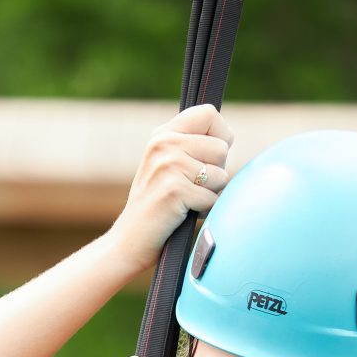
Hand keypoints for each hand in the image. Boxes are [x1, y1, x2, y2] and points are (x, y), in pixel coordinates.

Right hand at [108, 104, 233, 275]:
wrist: (129, 242)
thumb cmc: (156, 207)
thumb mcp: (167, 166)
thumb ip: (190, 146)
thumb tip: (227, 138)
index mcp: (163, 134)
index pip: (208, 114)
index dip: (221, 135)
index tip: (212, 156)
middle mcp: (164, 144)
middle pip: (221, 147)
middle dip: (217, 172)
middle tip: (193, 187)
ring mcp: (168, 166)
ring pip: (221, 174)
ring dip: (211, 194)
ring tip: (188, 201)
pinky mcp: (175, 191)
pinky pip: (212, 199)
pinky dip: (205, 212)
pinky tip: (185, 214)